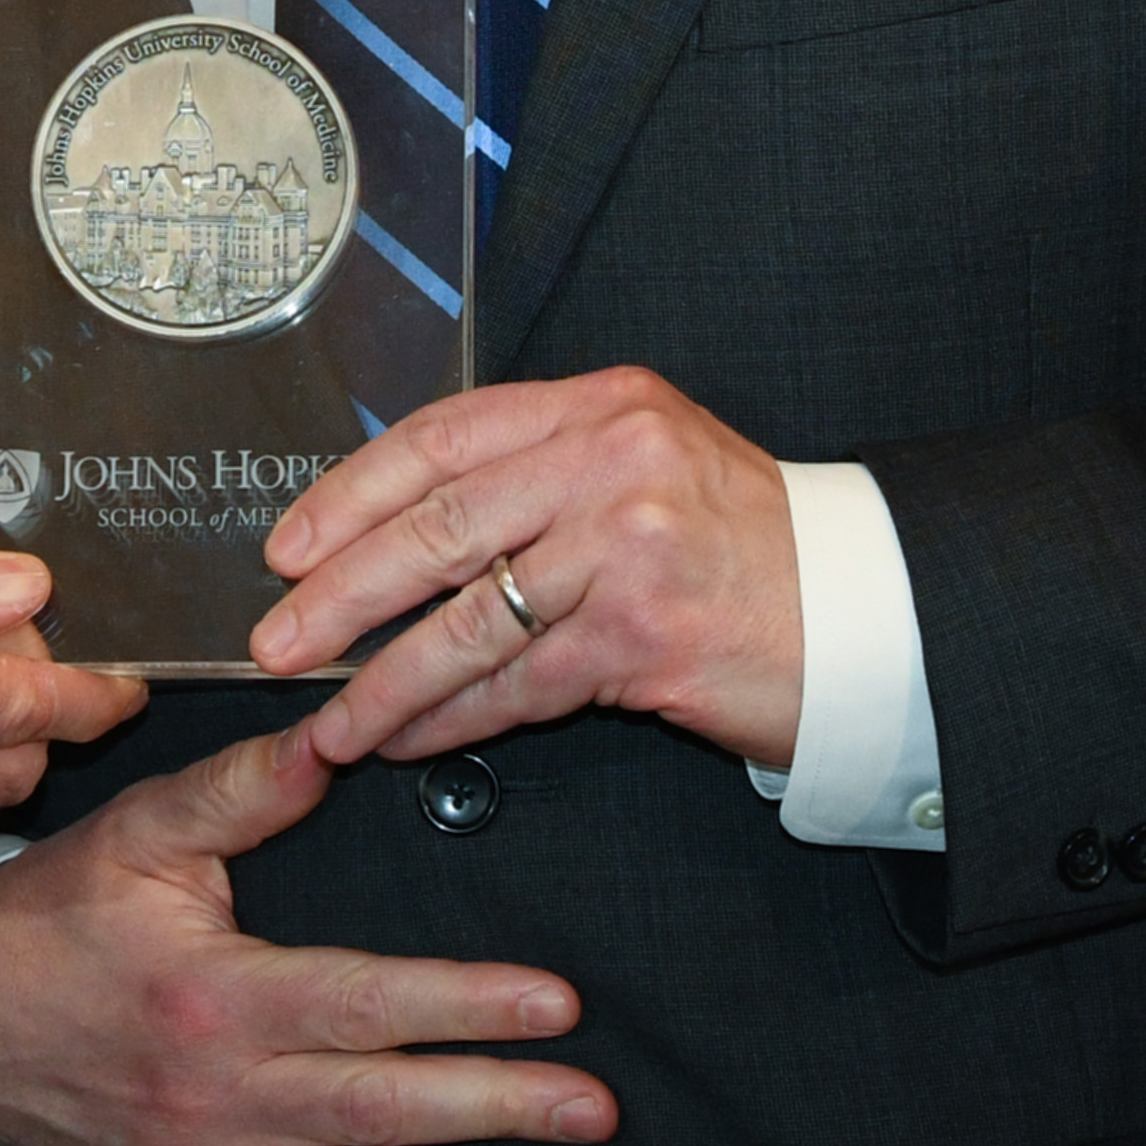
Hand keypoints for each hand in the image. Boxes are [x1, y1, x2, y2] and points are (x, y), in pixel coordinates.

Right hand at [0, 724, 611, 1145]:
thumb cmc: (55, 911)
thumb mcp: (141, 828)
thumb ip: (242, 789)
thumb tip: (332, 738)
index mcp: (216, 996)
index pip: (371, 1004)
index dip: (470, 1006)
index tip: (555, 1005)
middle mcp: (219, 1098)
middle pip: (383, 1112)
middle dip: (501, 1110)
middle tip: (594, 1109)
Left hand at [250, 368, 801, 771]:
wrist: (868, 616)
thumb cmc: (742, 545)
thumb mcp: (646, 465)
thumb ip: (540, 474)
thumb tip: (397, 529)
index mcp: (598, 405)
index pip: (443, 437)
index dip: (351, 492)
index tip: (287, 544)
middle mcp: (610, 461)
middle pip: (439, 524)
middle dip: (342, 590)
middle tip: (277, 640)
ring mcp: (629, 547)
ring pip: (470, 616)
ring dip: (385, 678)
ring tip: (329, 718)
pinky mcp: (645, 637)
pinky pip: (519, 684)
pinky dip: (453, 718)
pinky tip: (408, 741)